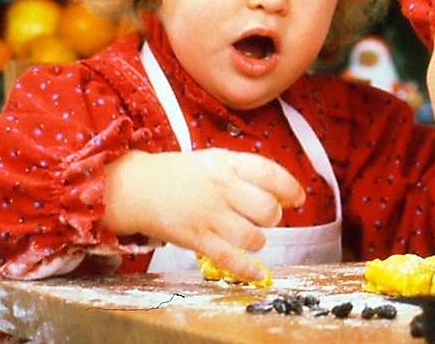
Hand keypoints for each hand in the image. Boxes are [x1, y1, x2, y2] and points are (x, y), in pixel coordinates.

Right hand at [101, 149, 305, 279]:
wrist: (136, 188)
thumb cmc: (180, 174)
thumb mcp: (214, 160)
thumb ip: (245, 173)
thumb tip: (281, 192)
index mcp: (228, 165)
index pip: (271, 175)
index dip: (291, 188)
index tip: (298, 198)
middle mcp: (221, 190)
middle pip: (267, 210)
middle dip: (272, 217)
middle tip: (265, 217)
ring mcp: (209, 216)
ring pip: (252, 237)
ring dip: (258, 241)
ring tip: (250, 236)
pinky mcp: (196, 239)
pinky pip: (229, 259)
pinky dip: (247, 269)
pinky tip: (257, 273)